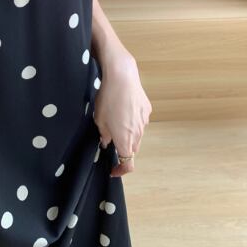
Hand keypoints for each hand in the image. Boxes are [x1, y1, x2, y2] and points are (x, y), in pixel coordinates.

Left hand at [92, 45, 151, 176]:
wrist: (122, 76)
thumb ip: (104, 134)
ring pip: (137, 135)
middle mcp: (138, 133)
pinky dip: (133, 121)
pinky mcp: (147, 109)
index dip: (121, 170)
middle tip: (110, 139)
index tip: (113, 170)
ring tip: (116, 119)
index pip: (128, 164)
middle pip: (132, 149)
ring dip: (128, 133)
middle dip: (123, 148)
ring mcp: (144, 121)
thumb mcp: (99, 118)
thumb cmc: (108, 97)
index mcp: (124, 139)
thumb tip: (107, 141)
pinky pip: (140, 121)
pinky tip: (124, 108)